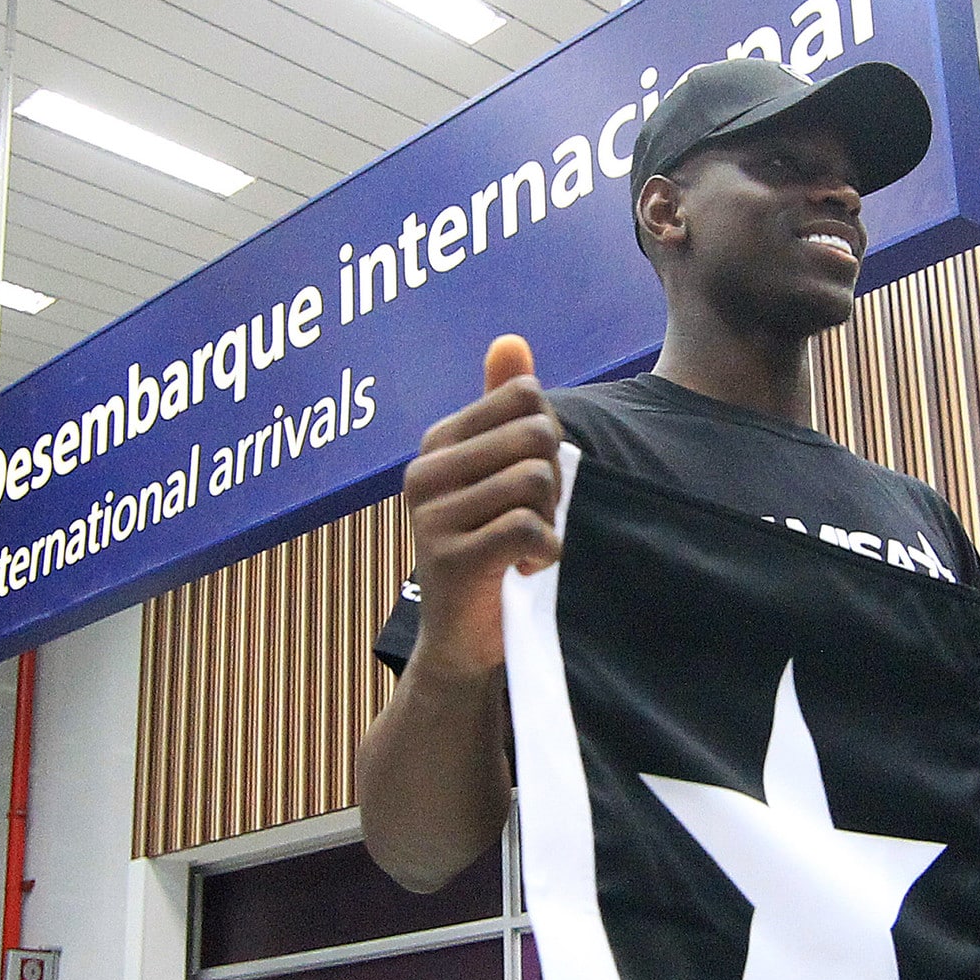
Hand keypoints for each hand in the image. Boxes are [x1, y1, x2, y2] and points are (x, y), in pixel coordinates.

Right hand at [401, 334, 563, 679]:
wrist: (467, 639)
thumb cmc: (494, 547)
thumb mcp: (500, 472)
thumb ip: (503, 408)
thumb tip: (510, 341)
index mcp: (438, 443)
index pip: (524, 397)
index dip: (548, 436)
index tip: (530, 478)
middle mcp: (425, 472)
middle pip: (535, 435)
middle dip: (554, 480)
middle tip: (533, 517)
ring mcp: (433, 516)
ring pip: (535, 481)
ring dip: (549, 519)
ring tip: (525, 545)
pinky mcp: (452, 559)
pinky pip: (529, 528)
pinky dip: (545, 552)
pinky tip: (526, 568)